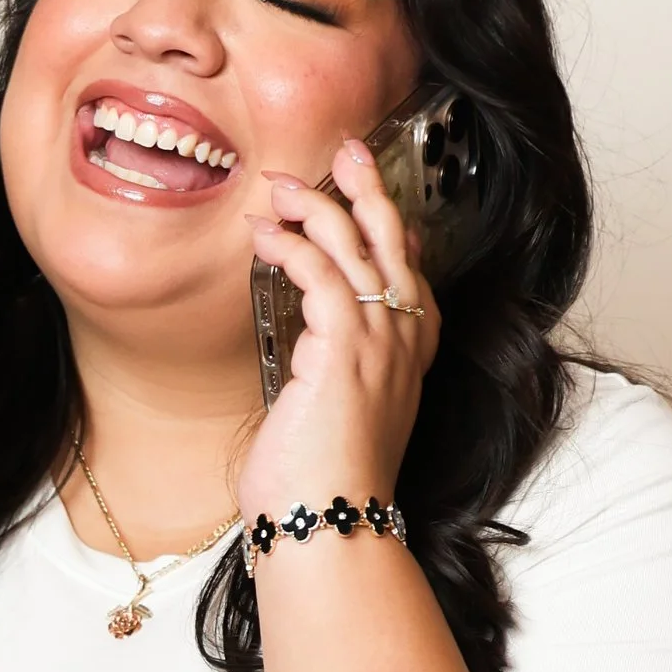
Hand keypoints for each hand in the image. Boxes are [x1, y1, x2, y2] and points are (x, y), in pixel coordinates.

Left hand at [242, 135, 437, 524]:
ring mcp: (381, 343)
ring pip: (355, 247)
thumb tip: (305, 348)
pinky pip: (322, 273)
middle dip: (368, 188)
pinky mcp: (345, 349)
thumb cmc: (322, 481)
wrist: (328, 522)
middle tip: (343, 148)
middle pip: (394, 241)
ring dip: (312, 207)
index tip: (360, 189)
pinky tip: (263, 235)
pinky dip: (292, 244)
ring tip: (274, 188)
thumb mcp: (331, 412)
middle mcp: (405, 341)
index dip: (386, 223)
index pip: (407, 269)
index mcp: (408, 356)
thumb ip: (328, 370)